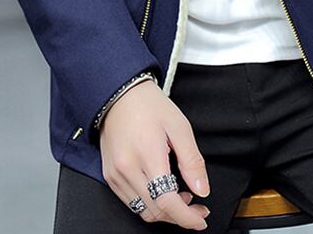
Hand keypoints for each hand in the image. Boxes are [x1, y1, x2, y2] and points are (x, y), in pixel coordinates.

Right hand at [99, 79, 211, 229]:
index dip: (187, 217)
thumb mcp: (179, 126)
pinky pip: (131, 202)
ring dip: (165, 211)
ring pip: (142, 211)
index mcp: (146, 154)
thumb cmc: (150, 105)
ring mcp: (115, 175)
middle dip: (180, 216)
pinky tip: (162, 191)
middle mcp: (126, 169)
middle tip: (197, 206)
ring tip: (181, 197)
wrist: (120, 94)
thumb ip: (192, 161)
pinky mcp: (109, 176)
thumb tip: (202, 189)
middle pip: (155, 211)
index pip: (167, 201)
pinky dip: (149, 204)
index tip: (202, 218)